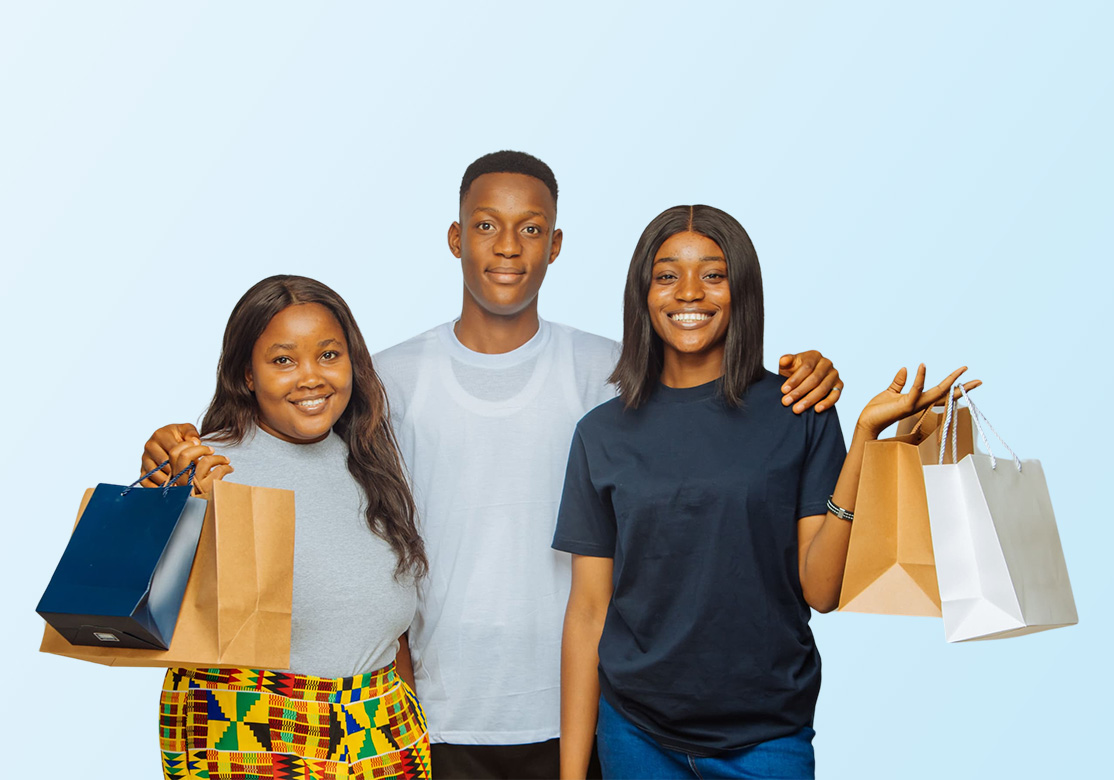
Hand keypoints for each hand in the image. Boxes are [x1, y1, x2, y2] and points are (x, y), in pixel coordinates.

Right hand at [139, 423, 200, 486]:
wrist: (168, 438)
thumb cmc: (179, 435)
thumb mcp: (187, 430)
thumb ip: (192, 434)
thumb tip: (195, 442)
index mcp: (160, 435)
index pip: (173, 450)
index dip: (185, 460)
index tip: (195, 466)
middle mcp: (149, 446)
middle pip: (164, 464)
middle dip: (177, 472)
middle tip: (189, 478)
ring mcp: (144, 459)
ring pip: (155, 474)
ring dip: (168, 481)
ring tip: (181, 483)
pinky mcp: (142, 469)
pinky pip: (145, 482)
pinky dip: (157, 487)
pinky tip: (169, 488)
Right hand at [168, 437, 232, 495]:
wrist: (210, 512)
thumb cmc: (201, 491)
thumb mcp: (192, 476)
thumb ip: (189, 463)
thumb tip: (195, 442)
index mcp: (176, 475)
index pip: (174, 454)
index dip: (186, 444)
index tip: (197, 443)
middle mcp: (182, 481)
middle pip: (185, 455)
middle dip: (201, 448)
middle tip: (211, 450)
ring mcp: (194, 486)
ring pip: (205, 461)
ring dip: (219, 457)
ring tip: (226, 460)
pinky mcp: (207, 490)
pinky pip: (218, 470)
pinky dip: (227, 467)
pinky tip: (229, 468)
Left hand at [778, 350, 842, 413]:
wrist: (802, 380)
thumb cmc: (794, 371)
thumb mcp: (788, 365)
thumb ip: (785, 361)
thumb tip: (783, 360)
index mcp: (814, 356)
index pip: (806, 367)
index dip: (795, 379)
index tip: (784, 390)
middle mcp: (826, 363)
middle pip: (814, 379)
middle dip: (799, 392)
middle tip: (787, 402)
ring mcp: (834, 374)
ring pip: (823, 388)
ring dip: (809, 400)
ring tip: (797, 409)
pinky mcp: (839, 385)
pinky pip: (835, 395)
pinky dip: (827, 403)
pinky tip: (817, 409)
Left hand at [856, 365, 981, 438]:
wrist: (867, 421)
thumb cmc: (878, 409)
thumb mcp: (891, 392)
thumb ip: (899, 382)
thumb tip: (905, 368)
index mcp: (918, 400)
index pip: (940, 392)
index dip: (954, 386)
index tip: (967, 377)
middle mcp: (920, 403)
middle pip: (946, 394)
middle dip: (962, 388)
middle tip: (979, 381)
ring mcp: (914, 405)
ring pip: (937, 392)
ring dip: (950, 380)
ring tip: (962, 370)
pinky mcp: (905, 405)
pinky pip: (915, 389)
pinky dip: (920, 377)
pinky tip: (922, 365)